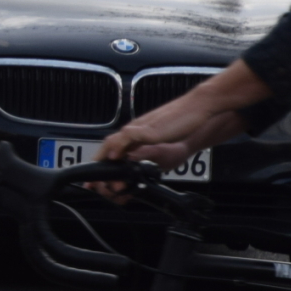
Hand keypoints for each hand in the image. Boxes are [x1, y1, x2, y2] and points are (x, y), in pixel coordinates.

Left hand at [90, 60, 268, 192]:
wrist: (197, 109)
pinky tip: (115, 158)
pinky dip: (120, 148)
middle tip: (92, 182)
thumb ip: (146, 151)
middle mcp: (135, 130)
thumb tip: (136, 163)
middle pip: (108, 145)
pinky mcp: (149, 129)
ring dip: (105, 159)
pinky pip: (129, 138)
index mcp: (137, 133)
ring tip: (100, 175)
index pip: (113, 147)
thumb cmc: (182, 124)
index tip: (94, 178)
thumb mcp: (161, 144)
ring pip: (114, 142)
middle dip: (98, 164)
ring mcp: (140, 128)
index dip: (102, 162)